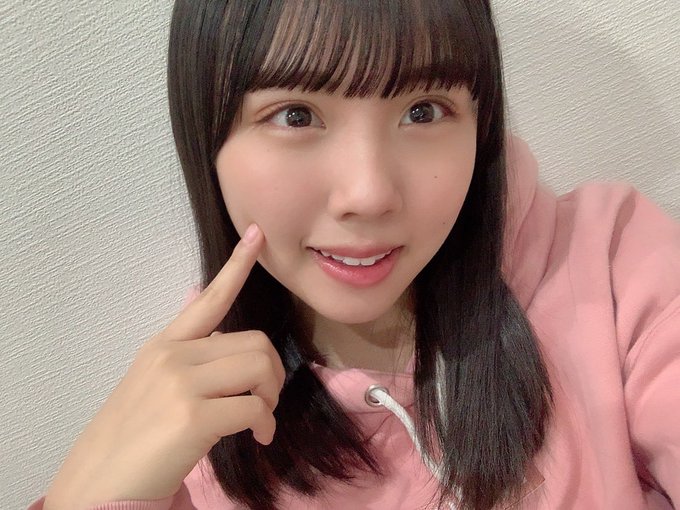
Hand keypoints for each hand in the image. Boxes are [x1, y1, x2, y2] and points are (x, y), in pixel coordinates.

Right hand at [44, 224, 284, 509]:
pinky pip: (255, 408)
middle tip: (265, 400)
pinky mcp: (192, 416)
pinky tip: (259, 438)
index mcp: (166, 345)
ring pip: (259, 367)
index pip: (208, 299)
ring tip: (260, 419)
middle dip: (272, 373)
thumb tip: (232, 348)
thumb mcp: (156, 383)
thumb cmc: (135, 434)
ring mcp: (181, 383)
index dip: (237, 266)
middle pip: (255, 343)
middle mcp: (173, 355)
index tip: (257, 235)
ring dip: (270, 396)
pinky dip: (266, 424)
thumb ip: (192, 360)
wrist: (102, 479)